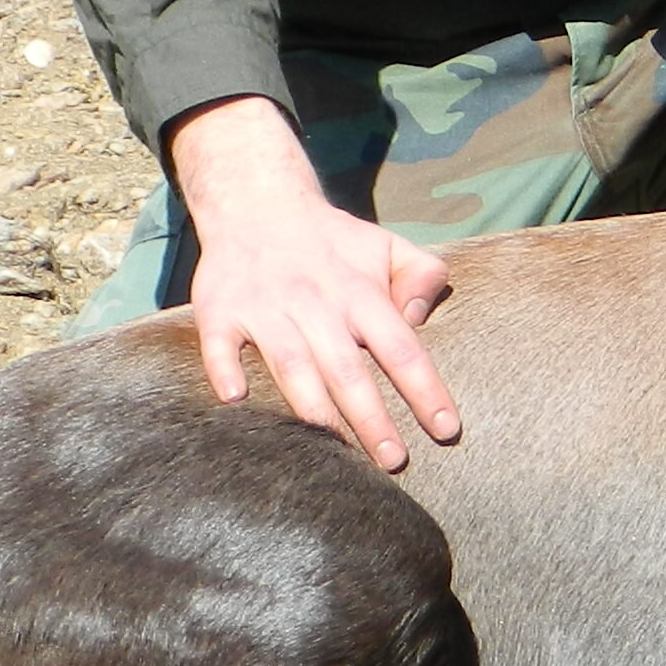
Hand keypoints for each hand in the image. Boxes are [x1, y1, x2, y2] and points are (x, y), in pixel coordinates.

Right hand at [163, 98, 459, 470]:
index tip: (445, 430)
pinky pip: (219, 345)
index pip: (401, 346)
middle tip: (394, 462)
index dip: (425, 389)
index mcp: (359, 291)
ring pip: (290, 364)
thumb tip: (423, 317)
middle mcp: (314, 301)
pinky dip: (225, 370)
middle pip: (347, 368)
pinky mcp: (220, 310)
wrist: (257, 202)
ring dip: (312, 408)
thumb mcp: (387, 245)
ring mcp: (265, 307)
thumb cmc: (333, 241)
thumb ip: (422, 276)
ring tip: (335, 453)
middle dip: (372, 418)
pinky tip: (236, 400)